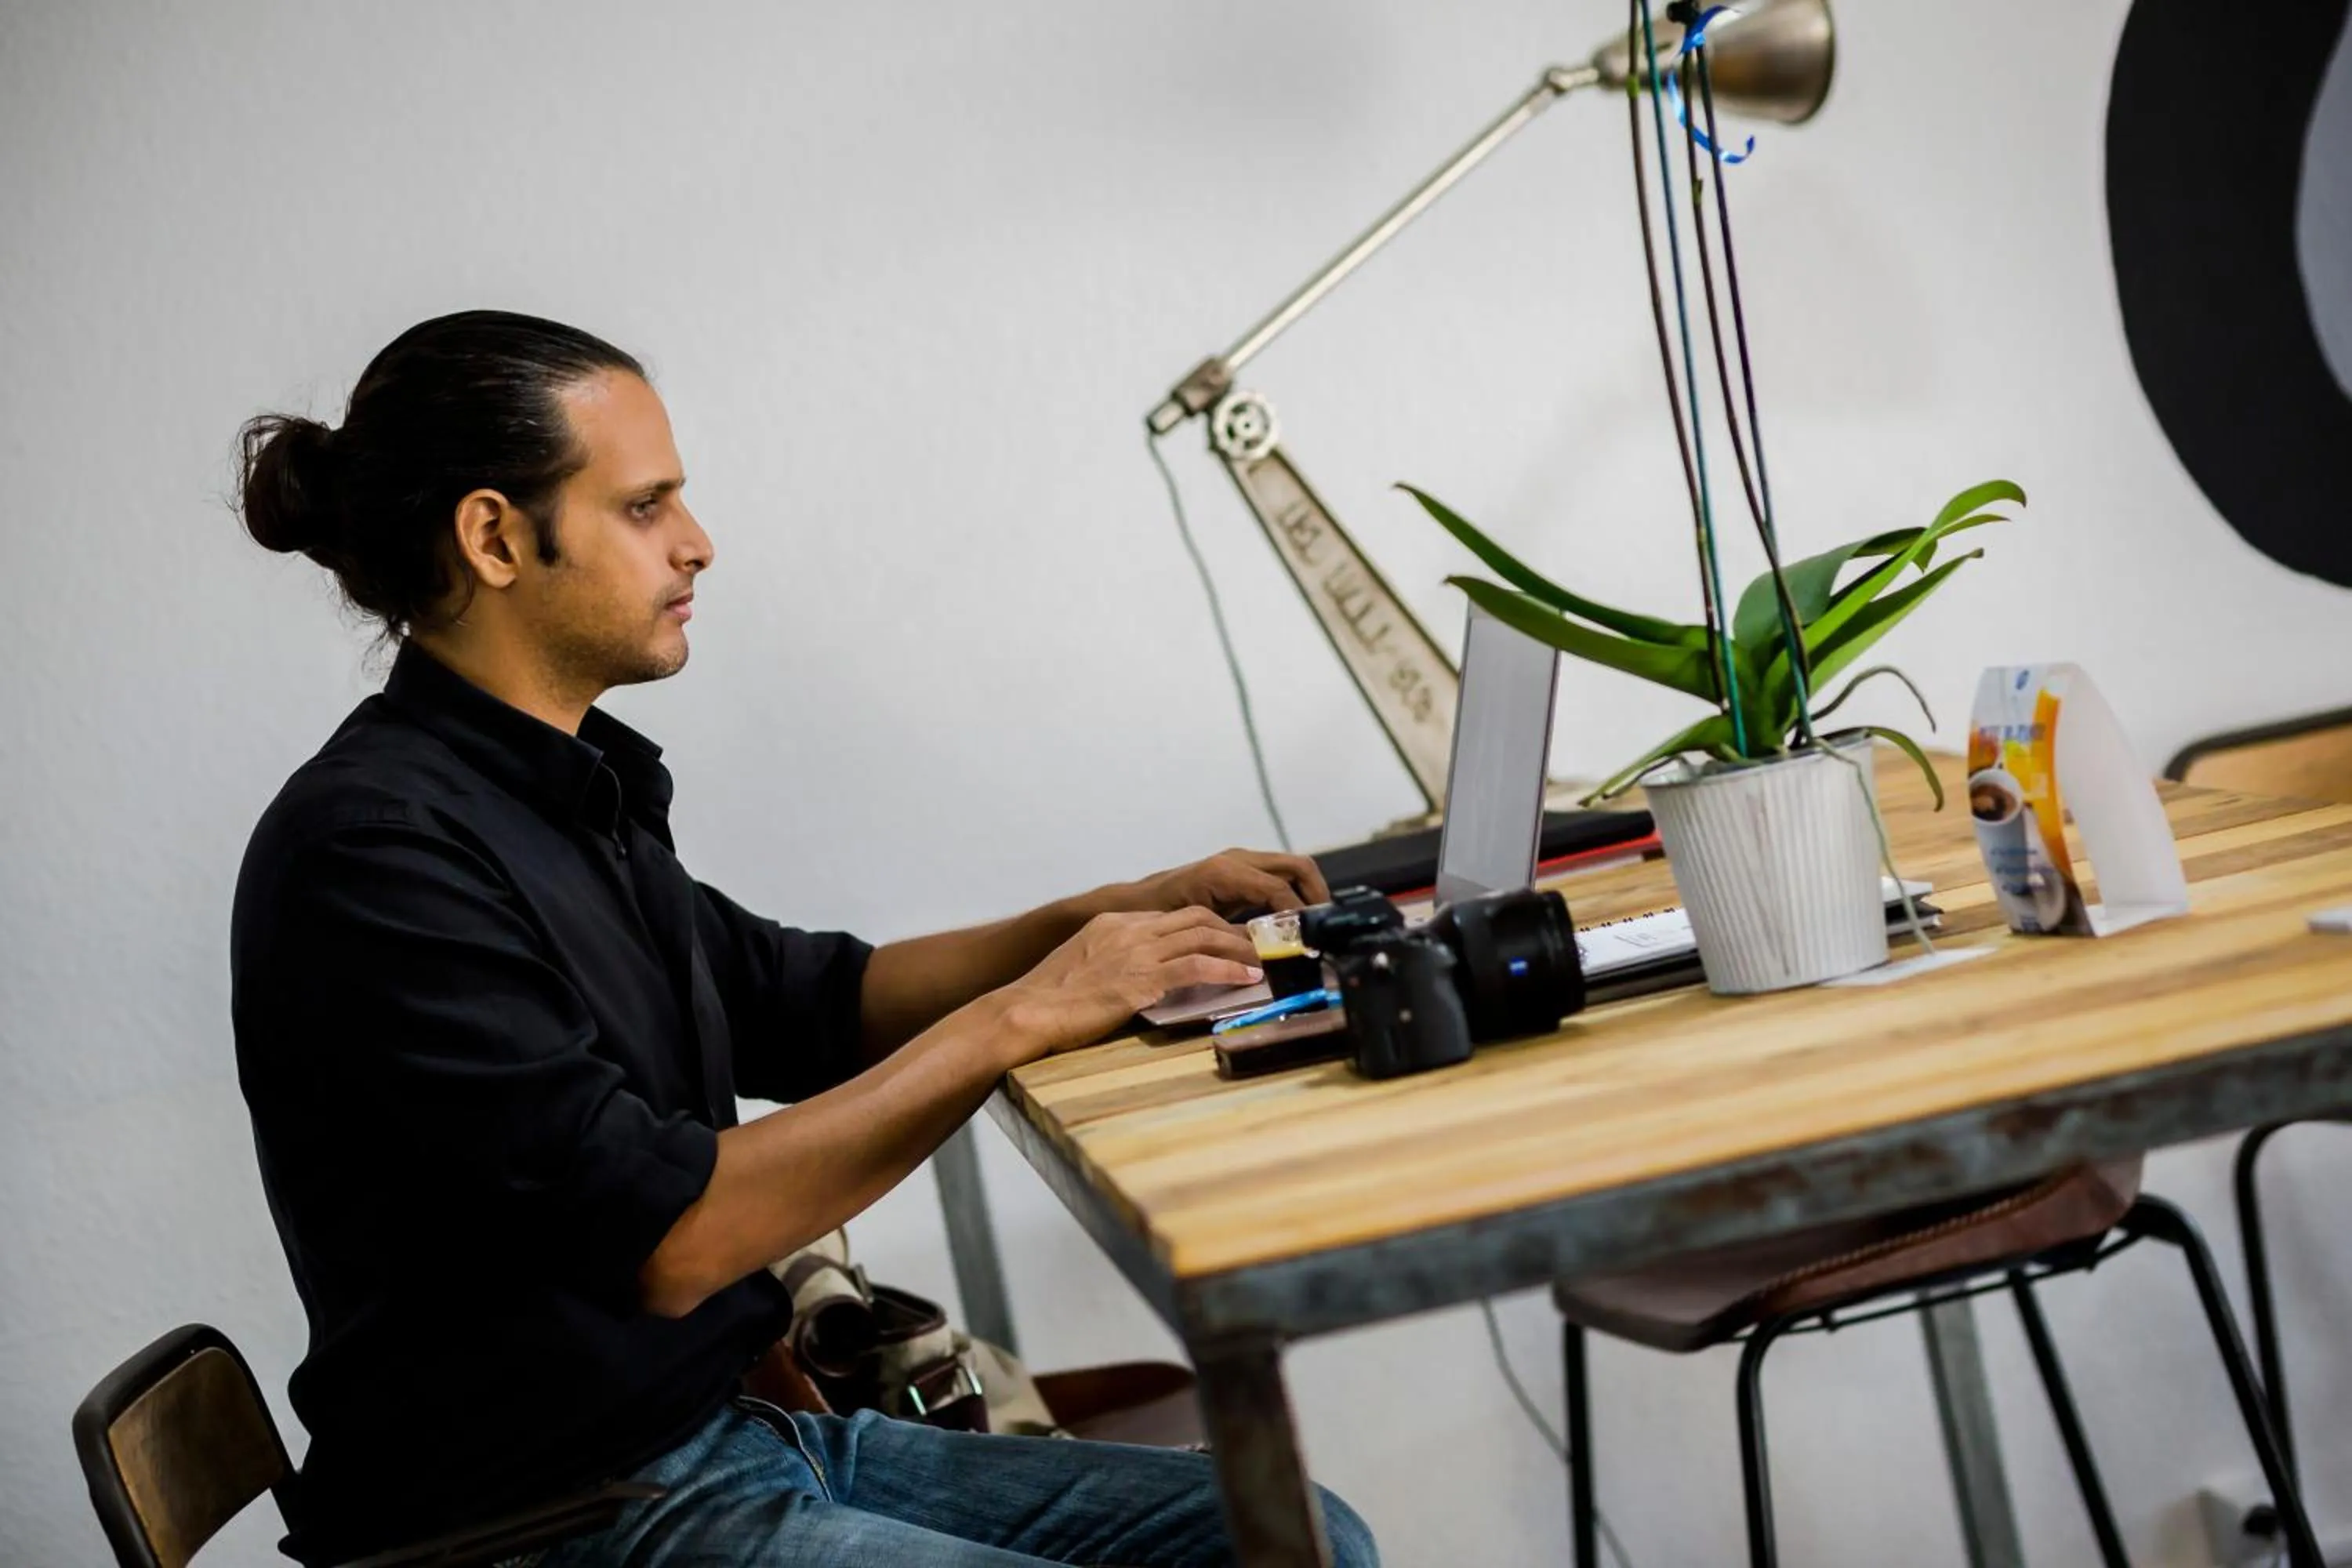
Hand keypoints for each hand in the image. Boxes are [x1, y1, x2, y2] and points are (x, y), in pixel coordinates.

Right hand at [998, 908, 1263, 1058]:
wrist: (1026, 1012)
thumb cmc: (1047, 1001)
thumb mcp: (1083, 967)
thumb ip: (1112, 962)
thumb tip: (1135, 978)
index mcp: (1115, 924)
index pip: (1174, 917)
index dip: (1208, 926)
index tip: (1229, 938)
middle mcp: (1130, 930)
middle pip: (1197, 918)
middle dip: (1232, 930)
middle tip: (1258, 945)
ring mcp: (1137, 952)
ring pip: (1204, 937)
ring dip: (1239, 948)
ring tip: (1263, 960)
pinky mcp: (1142, 979)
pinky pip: (1197, 968)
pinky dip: (1228, 970)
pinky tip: (1248, 978)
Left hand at [1130, 848, 1330, 919]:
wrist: (1139, 903)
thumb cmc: (1163, 916)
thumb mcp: (1199, 928)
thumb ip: (1235, 937)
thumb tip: (1270, 953)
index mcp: (1227, 872)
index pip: (1279, 888)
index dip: (1299, 914)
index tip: (1310, 939)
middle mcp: (1239, 860)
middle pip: (1298, 867)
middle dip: (1317, 895)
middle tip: (1325, 927)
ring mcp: (1243, 861)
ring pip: (1293, 869)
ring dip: (1309, 894)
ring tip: (1315, 926)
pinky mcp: (1244, 869)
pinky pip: (1281, 875)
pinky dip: (1295, 894)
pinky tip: (1295, 921)